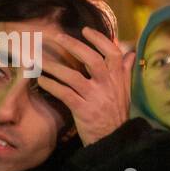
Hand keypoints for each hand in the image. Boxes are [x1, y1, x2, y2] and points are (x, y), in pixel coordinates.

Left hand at [34, 27, 132, 145]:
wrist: (114, 140)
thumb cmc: (117, 114)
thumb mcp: (125, 91)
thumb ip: (125, 71)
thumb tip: (130, 53)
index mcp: (118, 79)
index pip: (113, 53)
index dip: (99, 39)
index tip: (85, 30)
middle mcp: (108, 86)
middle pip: (91, 60)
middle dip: (73, 46)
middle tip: (57, 37)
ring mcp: (95, 98)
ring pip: (73, 76)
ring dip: (54, 67)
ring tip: (39, 60)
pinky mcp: (83, 110)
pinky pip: (64, 94)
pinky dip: (51, 85)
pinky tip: (42, 80)